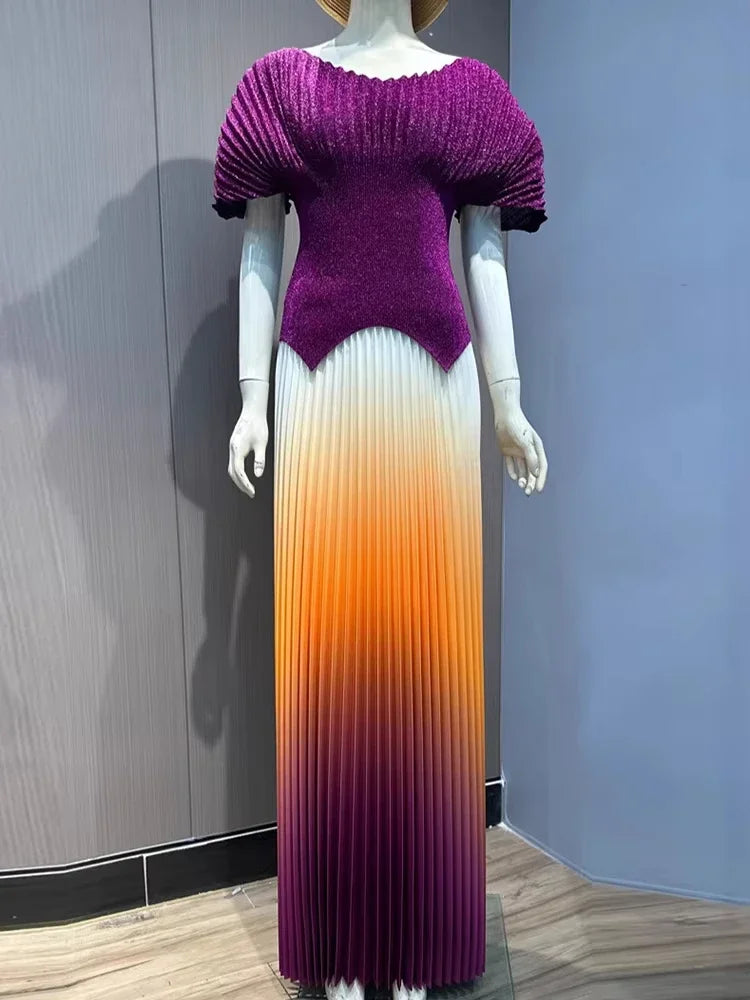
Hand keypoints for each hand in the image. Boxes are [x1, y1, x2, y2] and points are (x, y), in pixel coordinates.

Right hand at [228, 406, 267, 498]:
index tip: (252, 492)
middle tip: (251, 493)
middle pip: (232, 472)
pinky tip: (245, 476)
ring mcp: (232, 448)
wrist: (252, 412)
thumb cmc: (258, 426)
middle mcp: (232, 450)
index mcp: (237, 449)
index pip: (238, 471)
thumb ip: (259, 460)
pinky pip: (233, 463)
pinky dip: (238, 472)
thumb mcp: (262, 444)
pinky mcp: (234, 446)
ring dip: (239, 479)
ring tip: (248, 488)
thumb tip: (258, 476)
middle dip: (241, 484)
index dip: (245, 483)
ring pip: (231, 468)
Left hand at [488, 379, 546, 494]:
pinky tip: (514, 477)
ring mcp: (518, 451)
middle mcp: (528, 451)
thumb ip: (531, 457)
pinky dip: (512, 471)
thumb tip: (536, 473)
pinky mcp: (507, 450)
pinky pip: (511, 464)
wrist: (504, 414)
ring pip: (522, 469)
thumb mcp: (525, 442)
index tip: (538, 490)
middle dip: (531, 482)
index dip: (540, 479)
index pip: (541, 467)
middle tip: (528, 492)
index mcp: (536, 448)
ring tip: (521, 486)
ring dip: (522, 478)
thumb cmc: (517, 425)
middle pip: (531, 470)